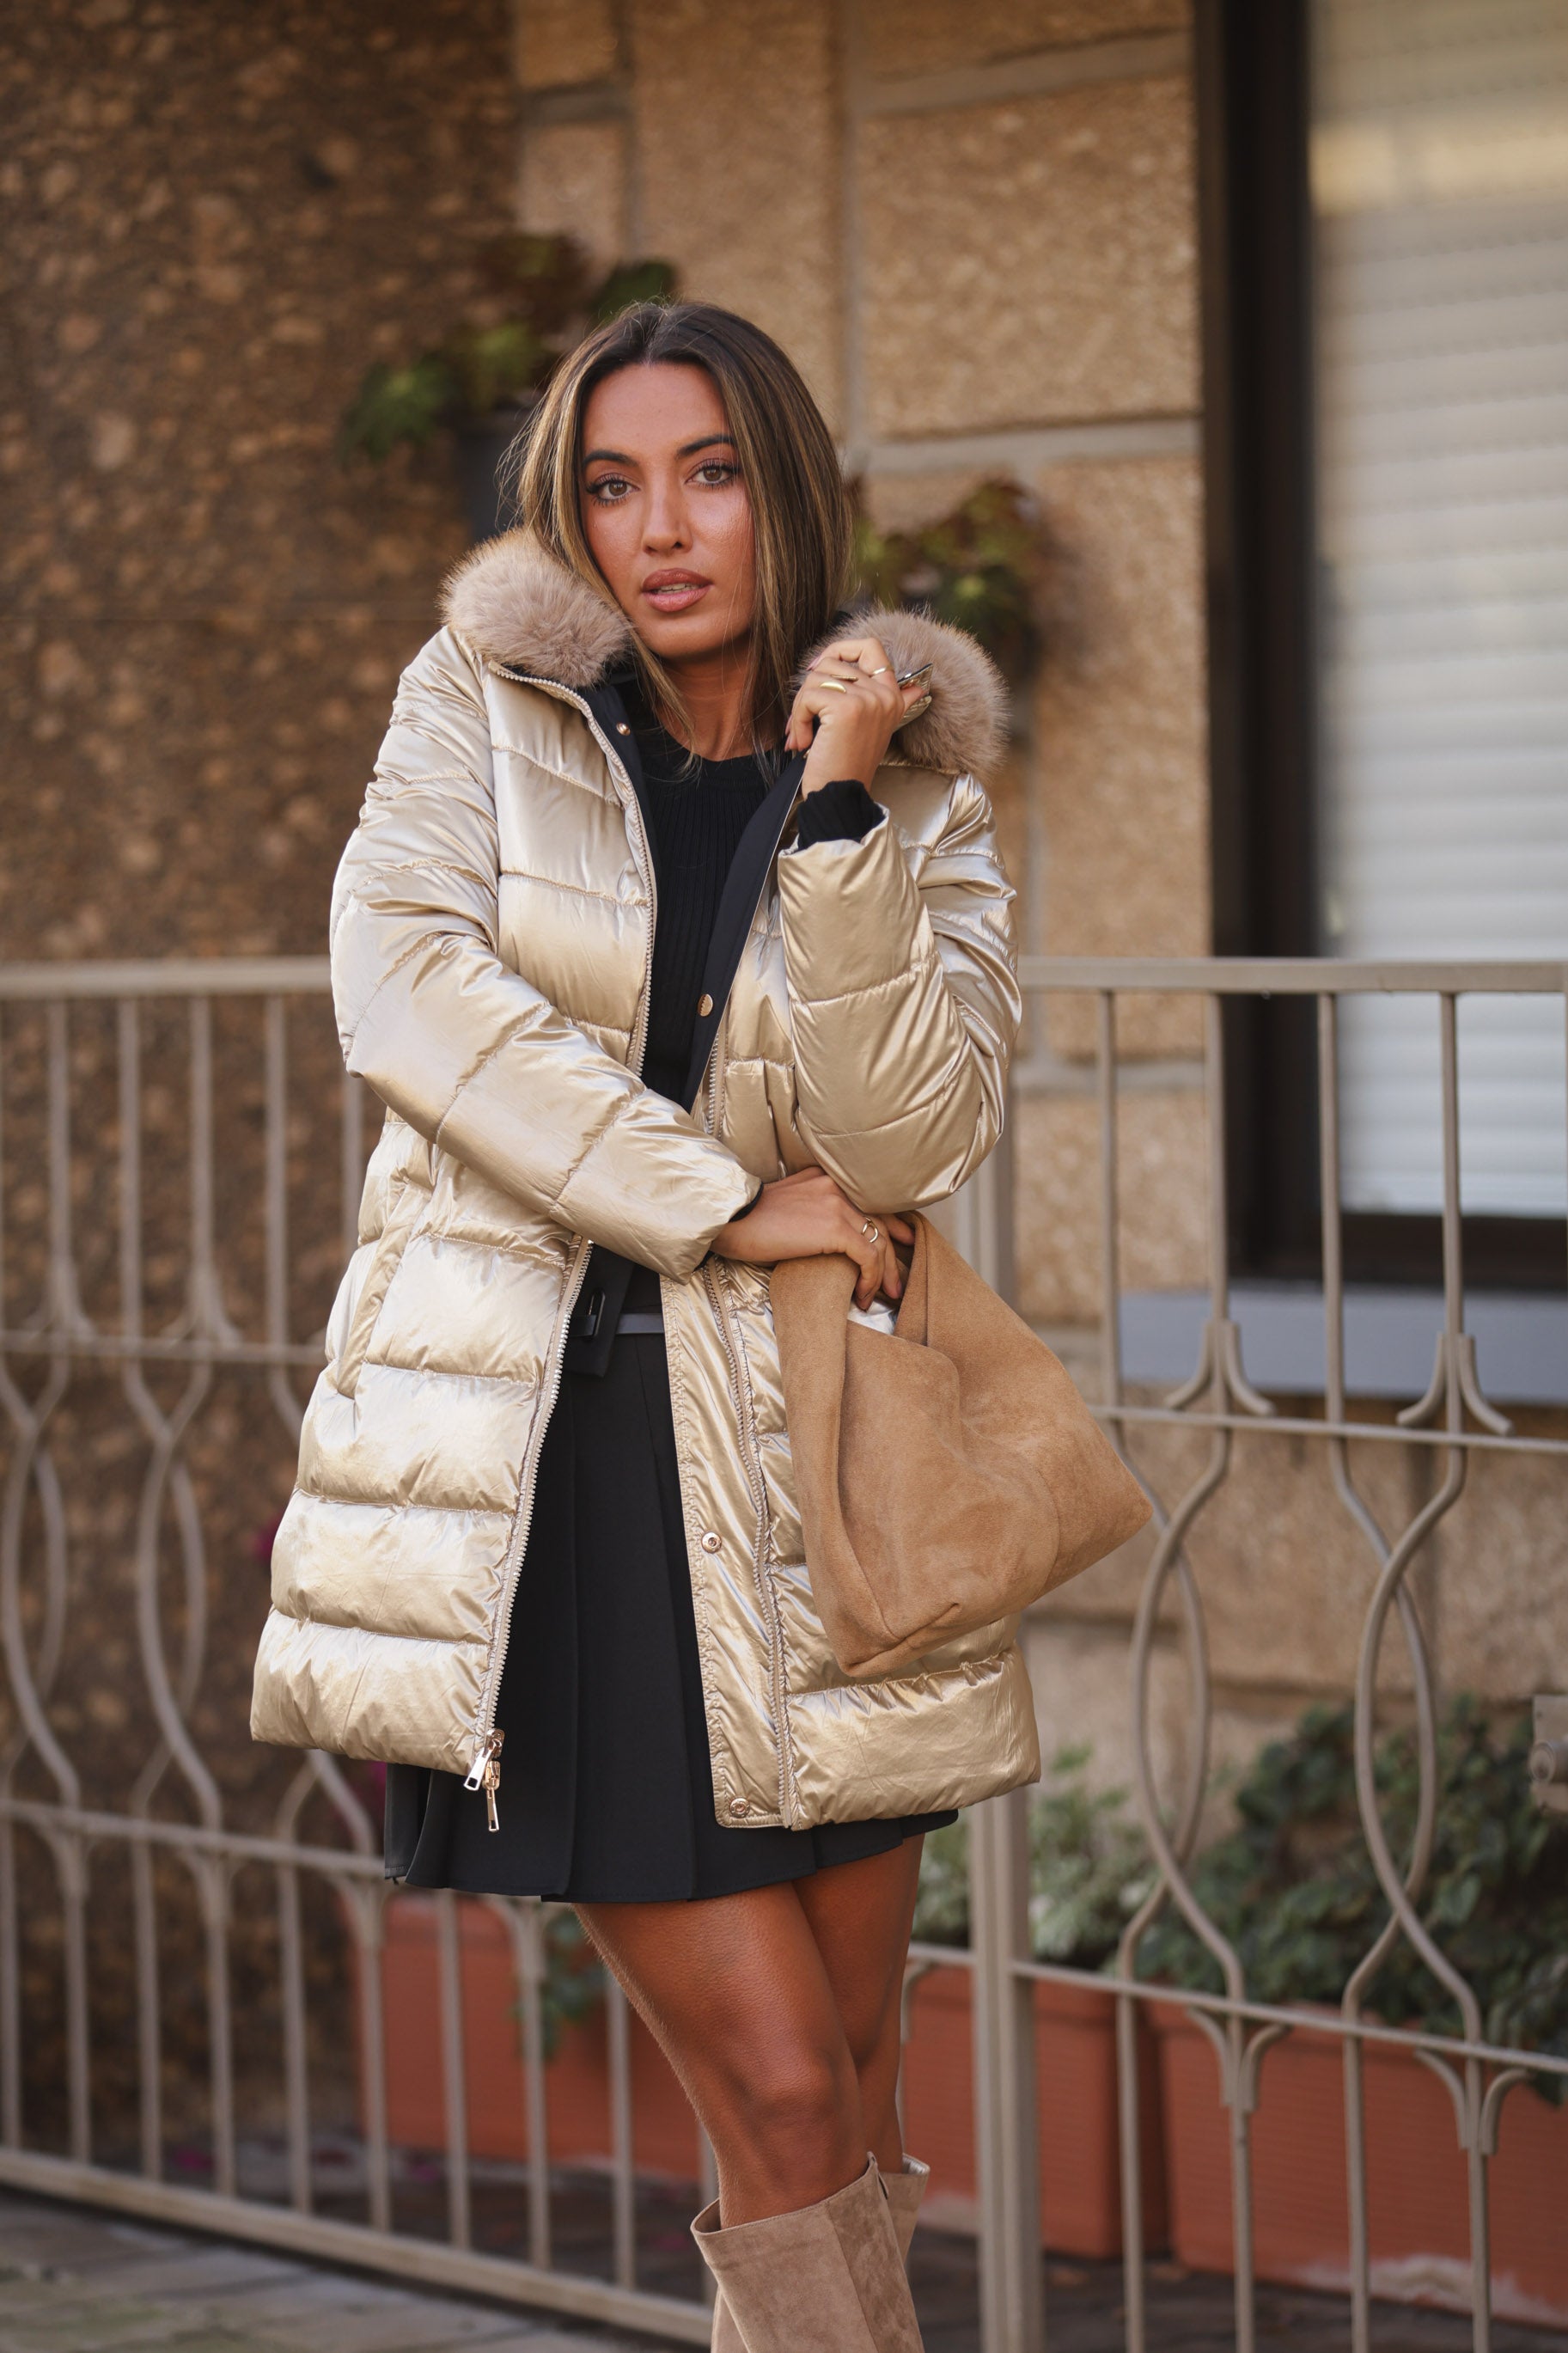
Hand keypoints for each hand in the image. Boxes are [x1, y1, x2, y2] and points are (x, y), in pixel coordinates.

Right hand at [710, 1166, 914, 1310]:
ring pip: (879, 1240)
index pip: (869, 1199)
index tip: (903, 1241)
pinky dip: (870, 1279)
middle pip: (879, 1220)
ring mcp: (837, 1204)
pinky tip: (863, 1297)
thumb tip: (828, 1238)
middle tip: (896, 1280)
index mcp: (825, 1178)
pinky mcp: (835, 1227)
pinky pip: (867, 1256)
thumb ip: (812, 1210)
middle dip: (893, 1253)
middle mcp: (836, 1185)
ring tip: (883, 1295)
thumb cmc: (747, 1219)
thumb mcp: (786, 1203)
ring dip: (884, 1273)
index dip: (890, 1223)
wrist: (729, 1219)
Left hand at [783, 635, 929, 797]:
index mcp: (893, 697)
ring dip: (801, 707)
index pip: (870, 646)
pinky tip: (804, 741)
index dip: (839, 650)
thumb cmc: (848, 765)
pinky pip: (809, 696)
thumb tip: (920, 688)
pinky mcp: (847, 708)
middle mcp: (884, 695)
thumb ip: (897, 703)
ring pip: (817, 677)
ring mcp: (868, 700)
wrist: (840, 795)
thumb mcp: (876, 728)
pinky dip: (797, 719)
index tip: (818, 670)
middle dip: (810, 689)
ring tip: (805, 734)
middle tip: (805, 716)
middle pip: (832, 662)